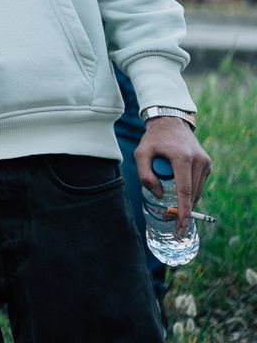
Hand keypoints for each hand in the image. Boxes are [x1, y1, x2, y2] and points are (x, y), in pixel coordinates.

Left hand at [136, 116, 210, 233]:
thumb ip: (145, 175)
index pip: (184, 190)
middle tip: (171, 222)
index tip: (183, 225)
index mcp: (182, 158)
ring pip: (197, 191)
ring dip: (186, 201)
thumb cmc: (153, 139)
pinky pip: (199, 184)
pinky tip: (180, 192)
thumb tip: (160, 195)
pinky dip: (190, 191)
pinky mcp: (207, 164)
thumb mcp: (140, 153)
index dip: (183, 209)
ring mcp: (205, 162)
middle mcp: (198, 160)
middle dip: (183, 210)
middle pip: (192, 193)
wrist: (170, 122)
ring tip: (172, 209)